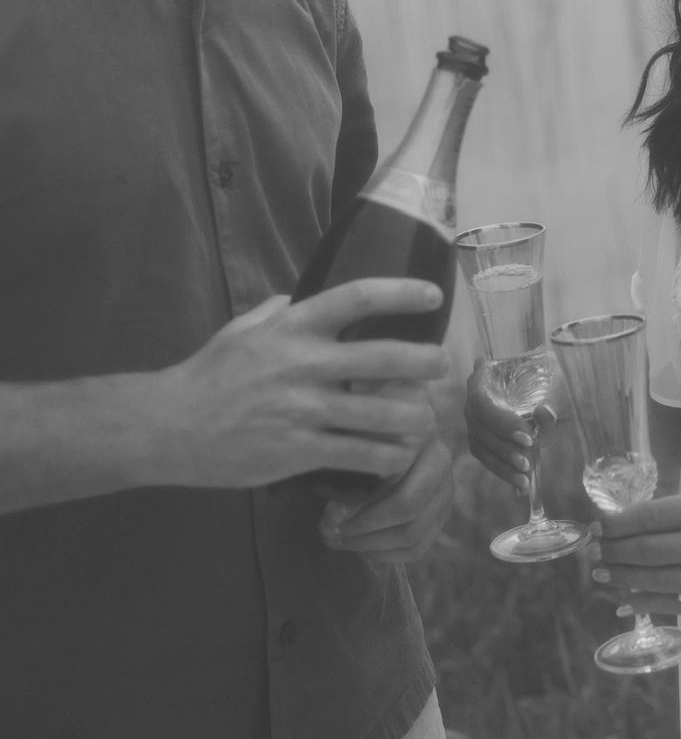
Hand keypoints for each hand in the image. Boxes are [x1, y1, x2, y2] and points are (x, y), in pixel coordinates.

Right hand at [157, 279, 448, 488]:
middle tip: (443, 366)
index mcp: (293, 326)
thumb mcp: (246, 327)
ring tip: (427, 421)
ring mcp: (301, 409)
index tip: (432, 295)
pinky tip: (399, 458)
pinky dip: (386, 458)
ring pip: (379, 414)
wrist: (167, 427)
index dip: (401, 293)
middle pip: (383, 357)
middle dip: (424, 362)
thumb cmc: (211, 372)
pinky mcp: (296, 451)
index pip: (357, 297)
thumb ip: (283, 308)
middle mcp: (303, 363)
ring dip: (414, 418)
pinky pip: (357, 455)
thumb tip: (312, 294)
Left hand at [319, 426, 455, 563]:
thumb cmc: (369, 430)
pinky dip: (386, 555)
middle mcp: (443, 468)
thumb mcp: (358, 433)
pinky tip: (362, 547)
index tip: (330, 516)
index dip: (363, 511)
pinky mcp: (440, 517)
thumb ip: (351, 463)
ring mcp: (445, 494)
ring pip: (412, 537)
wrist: (394, 432)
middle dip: (365, 532)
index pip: (400, 491)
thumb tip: (336, 514)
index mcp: (424, 442)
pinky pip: (417, 549)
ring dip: (371, 547)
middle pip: (409, 516)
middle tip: (332, 534)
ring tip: (342, 541)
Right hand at [463, 358, 554, 495]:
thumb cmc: (552, 379)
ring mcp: (474, 417)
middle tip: (528, 462)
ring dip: (502, 463)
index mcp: (488, 374)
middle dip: (504, 446)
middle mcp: (475, 395)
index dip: (501, 421)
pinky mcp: (481, 438)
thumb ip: (556, 397)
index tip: (527, 436)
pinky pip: (485, 457)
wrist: (550, 384)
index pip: (482, 400)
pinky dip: (502, 471)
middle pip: (479, 425)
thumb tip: (543, 412)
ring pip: (480, 444)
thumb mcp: (561, 384)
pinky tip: (519, 485)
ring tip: (525, 477)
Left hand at [593, 490, 680, 616]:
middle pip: (650, 549)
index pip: (653, 515)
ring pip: (659, 580)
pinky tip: (626, 601)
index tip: (598, 525)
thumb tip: (637, 524)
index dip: (620, 523)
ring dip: (625, 578)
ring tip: (603, 576)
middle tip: (592, 553)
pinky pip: (678, 606)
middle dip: (615, 551)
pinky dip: (648, 603)